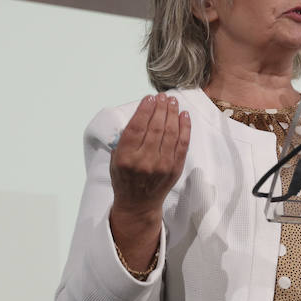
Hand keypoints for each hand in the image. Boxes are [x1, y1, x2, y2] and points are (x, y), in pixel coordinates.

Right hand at [109, 94, 190, 268]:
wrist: (138, 204)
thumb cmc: (125, 178)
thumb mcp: (116, 159)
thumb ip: (127, 138)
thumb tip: (143, 113)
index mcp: (126, 157)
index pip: (137, 127)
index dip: (145, 109)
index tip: (150, 98)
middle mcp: (144, 160)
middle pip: (156, 127)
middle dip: (161, 108)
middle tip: (164, 97)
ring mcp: (162, 165)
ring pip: (170, 133)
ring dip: (173, 114)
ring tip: (173, 102)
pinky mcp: (175, 168)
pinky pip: (182, 144)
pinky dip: (185, 128)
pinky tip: (184, 116)